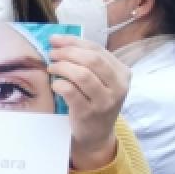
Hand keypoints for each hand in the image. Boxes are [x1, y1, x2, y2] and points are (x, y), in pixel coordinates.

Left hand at [48, 35, 129, 169]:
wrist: (96, 134)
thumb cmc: (94, 101)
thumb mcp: (99, 80)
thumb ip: (85, 60)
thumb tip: (57, 40)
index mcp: (122, 73)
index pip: (97, 49)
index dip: (73, 42)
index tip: (55, 39)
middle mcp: (118, 86)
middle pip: (91, 60)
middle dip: (67, 53)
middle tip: (52, 54)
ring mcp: (105, 101)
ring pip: (82, 74)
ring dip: (62, 67)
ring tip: (51, 68)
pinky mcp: (89, 113)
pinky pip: (71, 92)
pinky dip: (59, 84)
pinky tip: (55, 84)